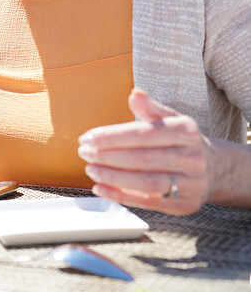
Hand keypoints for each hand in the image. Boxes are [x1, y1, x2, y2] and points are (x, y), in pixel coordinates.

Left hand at [78, 89, 212, 214]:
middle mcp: (193, 159)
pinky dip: (122, 197)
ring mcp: (192, 185)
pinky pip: (150, 203)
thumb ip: (151, 108)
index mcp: (186, 132)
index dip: (112, 137)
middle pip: (143, 159)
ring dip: (114, 178)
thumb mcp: (171, 119)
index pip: (144, 134)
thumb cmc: (181, 141)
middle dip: (108, 157)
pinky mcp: (185, 206)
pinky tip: (100, 188)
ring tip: (90, 170)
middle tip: (84, 153)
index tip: (88, 138)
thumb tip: (135, 94)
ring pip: (147, 184)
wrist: (216, 169)